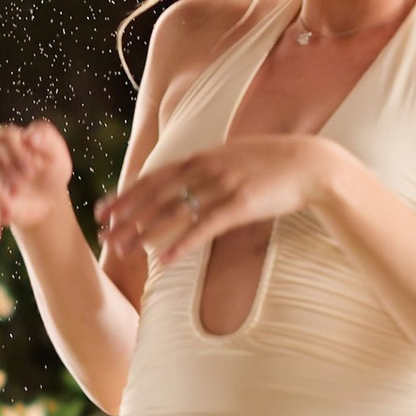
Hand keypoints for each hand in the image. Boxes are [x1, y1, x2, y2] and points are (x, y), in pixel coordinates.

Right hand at [0, 120, 74, 247]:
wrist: (46, 199)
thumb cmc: (51, 172)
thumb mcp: (57, 156)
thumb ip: (47, 139)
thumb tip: (30, 136)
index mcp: (8, 140)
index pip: (3, 137)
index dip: (15, 153)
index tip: (32, 171)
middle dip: (4, 178)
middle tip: (20, 190)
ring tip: (9, 214)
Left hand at [99, 132, 336, 271]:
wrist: (312, 164)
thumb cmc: (271, 164)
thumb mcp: (232, 157)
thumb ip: (205, 167)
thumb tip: (182, 180)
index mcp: (202, 156)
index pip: (154, 177)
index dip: (126, 195)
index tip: (103, 211)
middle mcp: (207, 168)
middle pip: (156, 196)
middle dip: (127, 217)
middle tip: (104, 237)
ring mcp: (223, 185)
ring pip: (174, 212)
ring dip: (145, 233)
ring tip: (124, 251)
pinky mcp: (241, 204)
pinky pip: (204, 227)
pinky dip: (182, 243)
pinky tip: (165, 260)